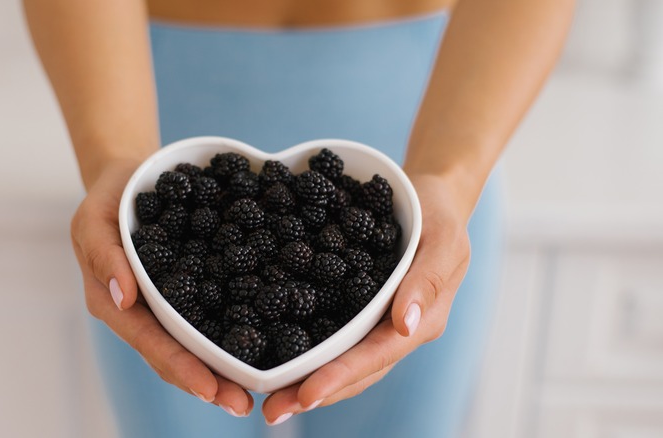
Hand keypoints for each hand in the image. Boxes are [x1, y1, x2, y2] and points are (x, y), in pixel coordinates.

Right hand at [72, 159, 254, 416]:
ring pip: (193, 344)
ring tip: (253, 390)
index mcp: (116, 303)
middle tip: (242, 404)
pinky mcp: (189, 291)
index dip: (179, 367)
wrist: (132, 178)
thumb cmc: (110, 198)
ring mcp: (166, 306)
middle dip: (208, 382)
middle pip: (174, 355)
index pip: (150, 341)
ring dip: (221, 369)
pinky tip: (261, 345)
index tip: (210, 389)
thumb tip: (124, 296)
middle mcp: (143, 313)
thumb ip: (104, 254)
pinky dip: (230, 333)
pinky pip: (209, 315)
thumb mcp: (96, 217)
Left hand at [261, 173, 471, 424]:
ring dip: (305, 380)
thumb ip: (427, 280)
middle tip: (272, 411)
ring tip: (268, 397)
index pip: (377, 357)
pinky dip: (305, 348)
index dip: (342, 377)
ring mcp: (375, 323)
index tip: (307, 395)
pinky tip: (274, 355)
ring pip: (341, 360)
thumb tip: (403, 324)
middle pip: (354, 371)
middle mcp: (394, 331)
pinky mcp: (356, 308)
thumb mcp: (444, 239)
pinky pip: (331, 333)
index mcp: (420, 322)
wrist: (430, 199)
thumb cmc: (441, 217)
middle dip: (314, 392)